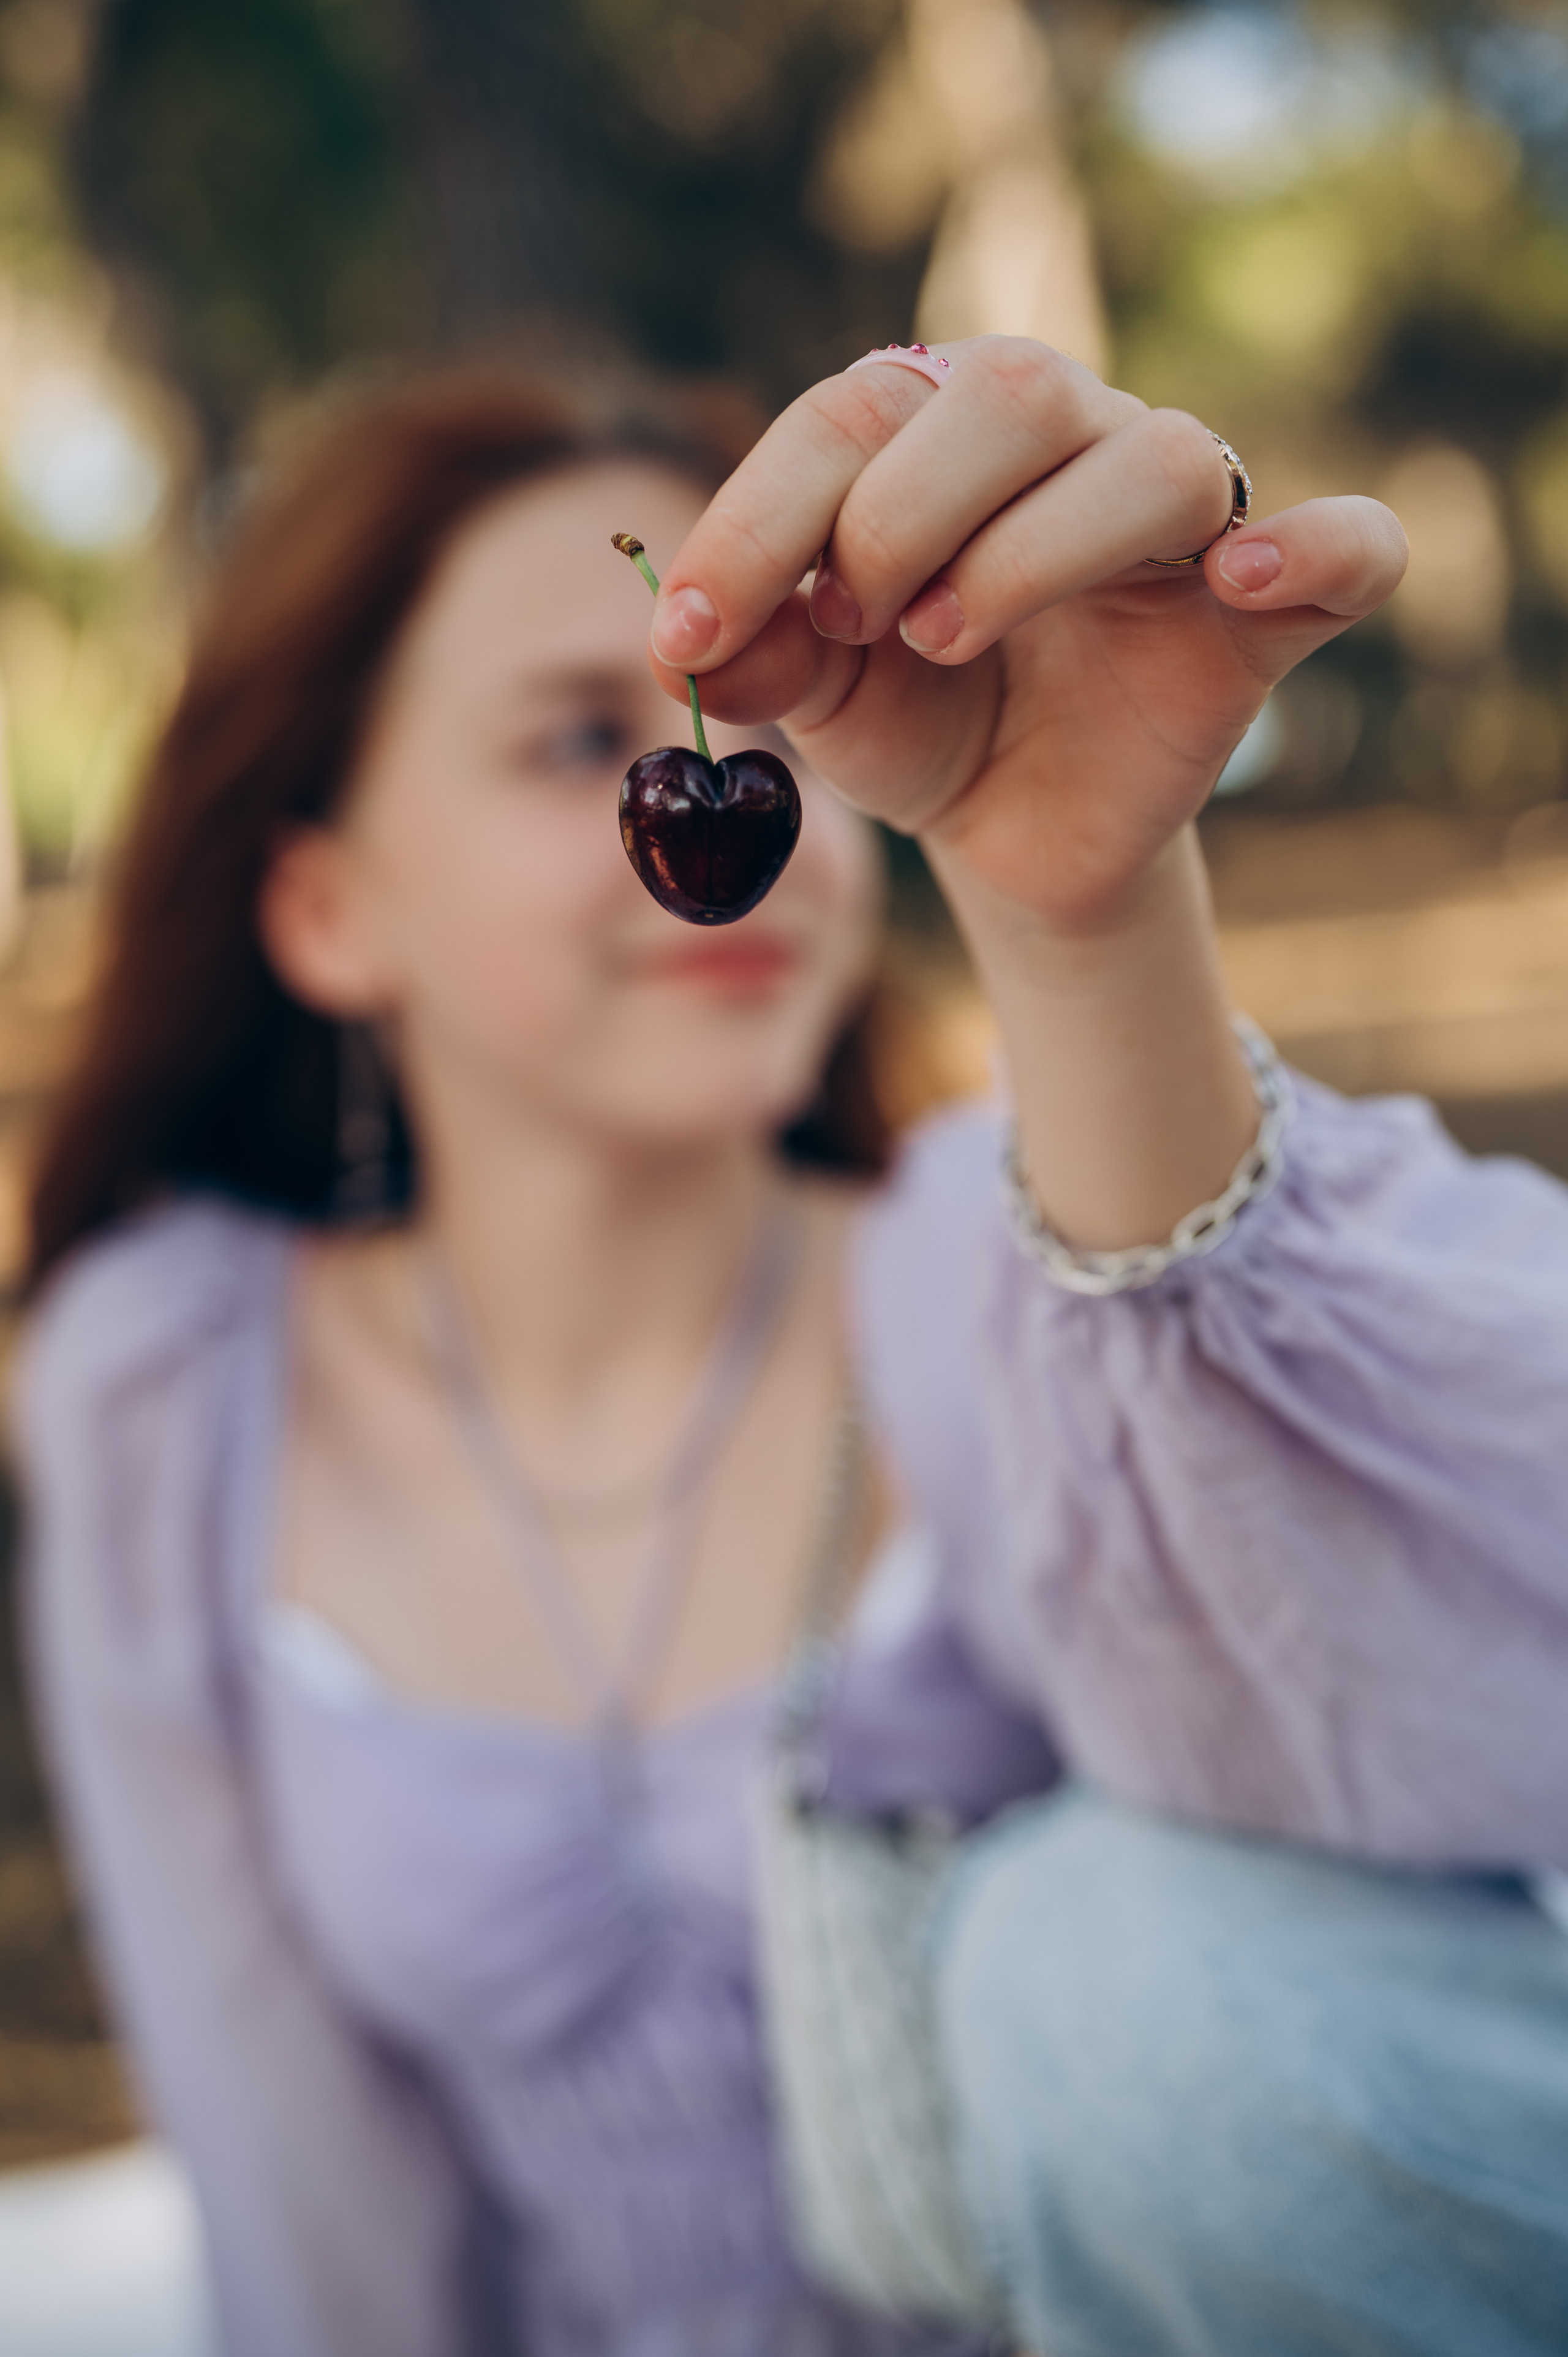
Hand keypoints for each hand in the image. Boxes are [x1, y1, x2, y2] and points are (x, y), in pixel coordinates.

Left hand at [648, 337, 1406, 930]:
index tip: (687, 635)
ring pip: (1157, 461)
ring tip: (953, 639)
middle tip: (864, 627)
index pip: (852, 414)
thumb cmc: (917, 723)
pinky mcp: (1262, 618)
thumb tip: (693, 654)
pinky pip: (1350, 551)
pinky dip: (1316, 549)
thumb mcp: (820, 700)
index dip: (757, 521)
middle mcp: (1070, 439)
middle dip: (904, 515)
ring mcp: (1180, 523)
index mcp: (942, 428)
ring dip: (1038, 552)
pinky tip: (1244, 578)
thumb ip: (761, 660)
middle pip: (1015, 391)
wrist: (1012, 828)